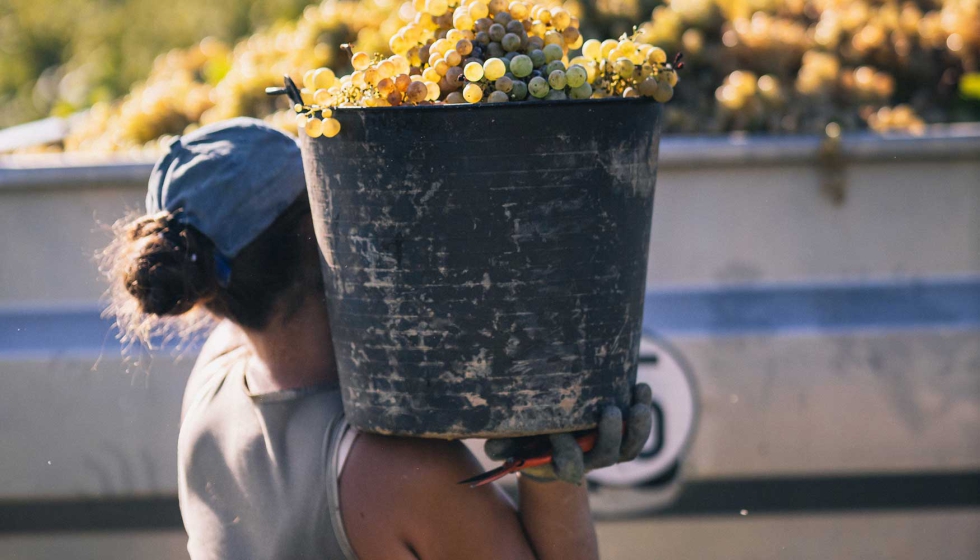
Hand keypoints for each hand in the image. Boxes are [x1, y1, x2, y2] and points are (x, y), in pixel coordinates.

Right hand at [483, 383, 653, 484]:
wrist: (549, 437)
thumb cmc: (527, 435)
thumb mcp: (513, 439)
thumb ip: (502, 444)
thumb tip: (491, 447)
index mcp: (561, 462)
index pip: (568, 466)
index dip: (567, 452)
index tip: (559, 432)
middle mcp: (588, 460)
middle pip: (605, 456)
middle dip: (610, 435)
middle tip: (609, 411)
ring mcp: (606, 450)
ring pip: (628, 448)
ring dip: (636, 427)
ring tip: (639, 403)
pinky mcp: (620, 438)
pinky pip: (637, 434)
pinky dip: (642, 413)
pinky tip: (641, 388)